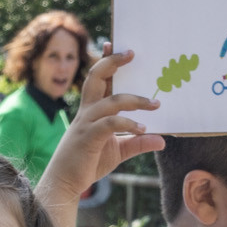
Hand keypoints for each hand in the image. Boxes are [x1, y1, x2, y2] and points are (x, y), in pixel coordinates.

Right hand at [41, 48, 164, 196]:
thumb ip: (137, 142)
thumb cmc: (87, 164)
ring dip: (136, 100)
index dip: (106, 61)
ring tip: (155, 104)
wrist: (65, 183)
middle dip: (112, 62)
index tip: (114, 44)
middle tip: (131, 53)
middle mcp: (87, 112)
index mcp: (91, 111)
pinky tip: (143, 128)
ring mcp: (86, 123)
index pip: (98, 79)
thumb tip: (162, 140)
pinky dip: (128, 123)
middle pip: (96, 77)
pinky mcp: (88, 137)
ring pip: (111, 101)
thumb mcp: (118, 152)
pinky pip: (110, 123)